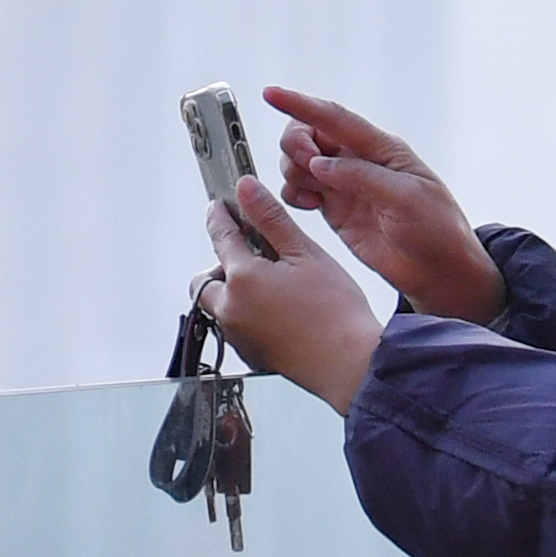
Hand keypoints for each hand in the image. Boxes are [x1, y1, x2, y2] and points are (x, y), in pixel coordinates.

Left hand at [201, 186, 381, 413]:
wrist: (349, 366)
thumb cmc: (334, 314)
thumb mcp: (304, 254)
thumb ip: (270, 218)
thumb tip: (247, 190)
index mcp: (242, 279)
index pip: (220, 236)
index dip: (219, 217)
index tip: (219, 208)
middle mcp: (230, 309)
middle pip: (206, 279)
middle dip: (222, 265)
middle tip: (253, 257)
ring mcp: (238, 336)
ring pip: (219, 304)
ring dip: (234, 291)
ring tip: (273, 285)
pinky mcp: (250, 354)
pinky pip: (235, 326)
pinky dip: (247, 313)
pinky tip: (280, 311)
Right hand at [261, 87, 498, 321]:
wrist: (439, 272)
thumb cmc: (437, 230)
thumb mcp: (408, 199)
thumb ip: (362, 178)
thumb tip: (320, 164)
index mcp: (382, 148)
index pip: (335, 117)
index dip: (301, 104)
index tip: (272, 94)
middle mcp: (360, 160)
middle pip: (310, 134)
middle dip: (295, 145)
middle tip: (304, 167)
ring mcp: (346, 184)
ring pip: (300, 161)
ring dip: (292, 171)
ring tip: (309, 194)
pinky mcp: (335, 208)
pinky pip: (300, 190)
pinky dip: (293, 194)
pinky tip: (307, 205)